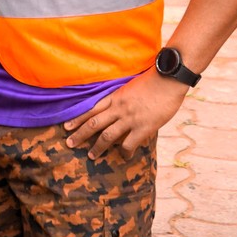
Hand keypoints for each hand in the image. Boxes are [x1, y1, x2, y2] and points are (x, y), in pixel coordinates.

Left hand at [65, 69, 186, 157]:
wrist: (169, 78)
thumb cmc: (154, 80)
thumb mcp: (132, 86)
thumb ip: (124, 98)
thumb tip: (119, 109)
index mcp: (116, 96)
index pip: (92, 109)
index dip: (78, 118)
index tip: (67, 126)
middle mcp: (119, 108)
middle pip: (94, 123)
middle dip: (80, 134)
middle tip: (69, 143)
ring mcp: (130, 118)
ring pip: (107, 136)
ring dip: (97, 147)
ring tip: (91, 156)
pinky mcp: (143, 127)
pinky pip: (128, 144)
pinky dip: (124, 152)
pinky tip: (123, 157)